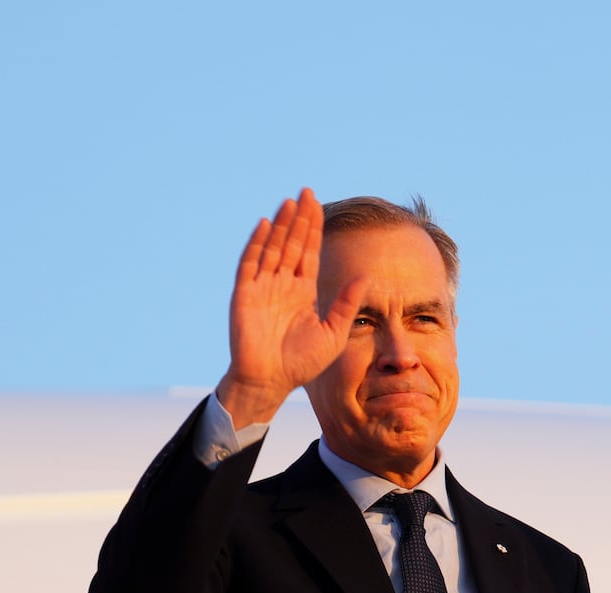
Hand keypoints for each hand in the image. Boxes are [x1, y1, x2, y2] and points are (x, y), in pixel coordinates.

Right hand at [216, 188, 364, 426]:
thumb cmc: (301, 363)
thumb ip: (346, 304)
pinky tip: (265, 224)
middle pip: (292, 244)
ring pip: (273, 248)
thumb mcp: (333, 333)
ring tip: (290, 202)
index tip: (318, 205)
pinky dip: (257, 244)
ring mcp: (262, 288)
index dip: (313, 229)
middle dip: (299, 219)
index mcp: (302, 292)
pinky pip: (250, 264)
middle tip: (306, 192)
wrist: (270, 381)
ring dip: (280, 225)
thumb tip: (366, 277)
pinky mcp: (244, 295)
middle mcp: (282, 285)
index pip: (309, 252)